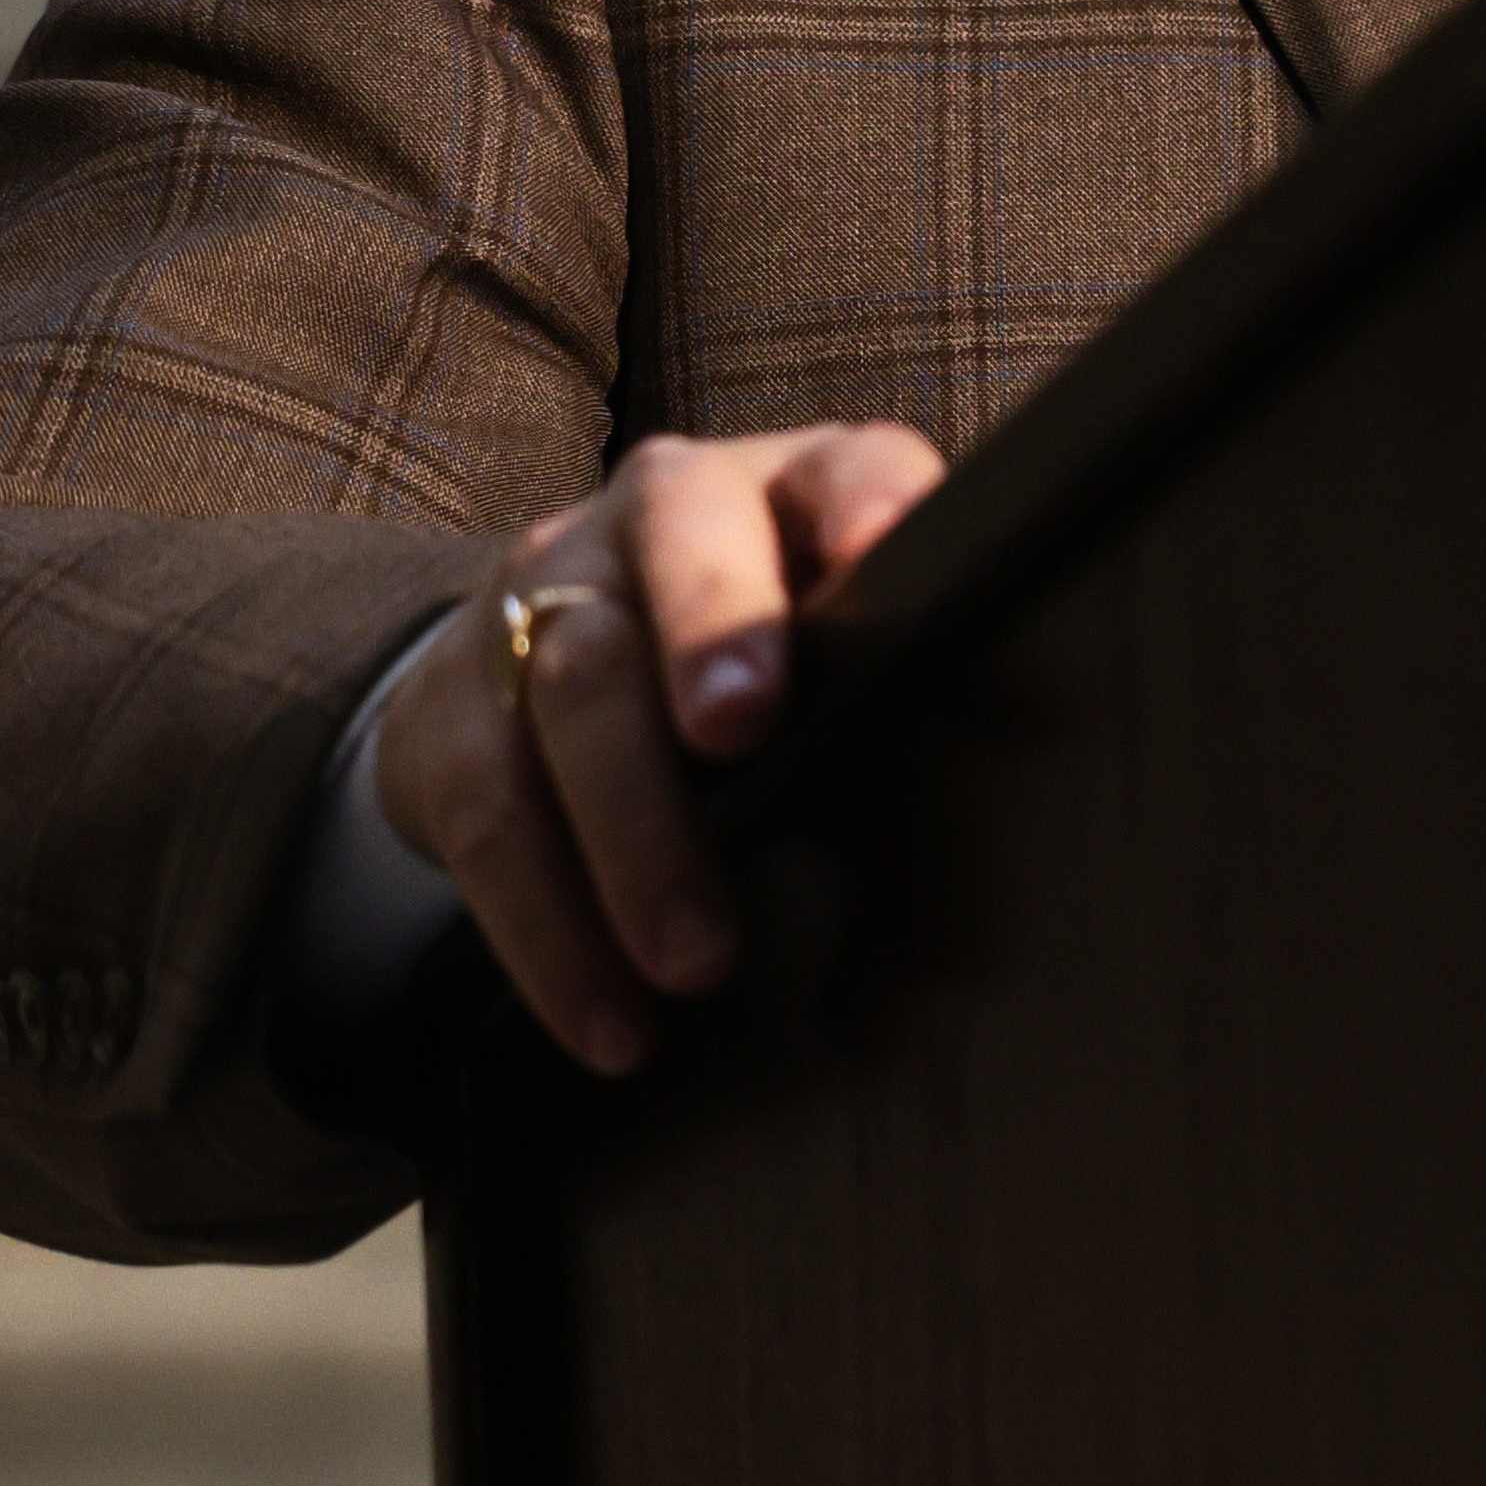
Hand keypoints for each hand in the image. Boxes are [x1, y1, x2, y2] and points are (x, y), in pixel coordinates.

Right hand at [370, 422, 945, 1070]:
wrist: (542, 648)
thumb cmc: (761, 656)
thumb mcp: (839, 635)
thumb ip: (907, 670)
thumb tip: (1033, 750)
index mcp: (788, 487)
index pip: (842, 465)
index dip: (867, 499)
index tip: (885, 551)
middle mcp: (656, 513)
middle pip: (678, 552)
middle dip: (711, 638)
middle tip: (742, 736)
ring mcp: (541, 597)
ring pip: (573, 691)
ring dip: (635, 838)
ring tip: (695, 964)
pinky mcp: (452, 704)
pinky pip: (487, 816)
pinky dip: (550, 933)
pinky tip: (609, 1019)